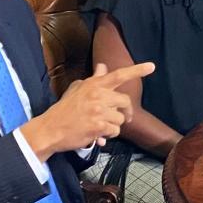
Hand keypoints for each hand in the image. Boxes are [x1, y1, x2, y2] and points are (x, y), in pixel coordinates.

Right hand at [21, 62, 155, 156]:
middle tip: (124, 118)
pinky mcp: (98, 126)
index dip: (137, 70)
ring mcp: (98, 111)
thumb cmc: (64, 109)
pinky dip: (109, 135)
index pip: (118, 75)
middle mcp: (98, 95)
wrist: (51, 129)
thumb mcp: (77, 89)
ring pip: (121, 119)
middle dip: (126, 111)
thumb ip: (93, 80)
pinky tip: (99, 135)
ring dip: (114, 126)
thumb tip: (103, 67)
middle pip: (125, 101)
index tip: (152, 66)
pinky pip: (114, 131)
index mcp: (93, 85)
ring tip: (101, 127)